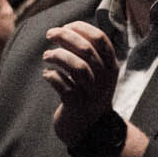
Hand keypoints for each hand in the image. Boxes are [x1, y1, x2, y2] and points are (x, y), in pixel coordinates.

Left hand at [41, 21, 119, 148]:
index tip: (66, 26)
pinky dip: (52, 76)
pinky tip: (47, 74)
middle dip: (65, 37)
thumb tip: (65, 29)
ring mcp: (91, 94)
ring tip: (46, 56)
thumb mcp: (97, 73)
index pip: (100, 39)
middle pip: (87, 50)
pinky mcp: (76, 106)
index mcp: (111, 67)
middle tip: (49, 34)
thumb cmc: (88, 94)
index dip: (81, 28)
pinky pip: (63, 86)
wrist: (90, 130)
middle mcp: (104, 80)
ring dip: (58, 56)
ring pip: (77, 67)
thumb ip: (88, 53)